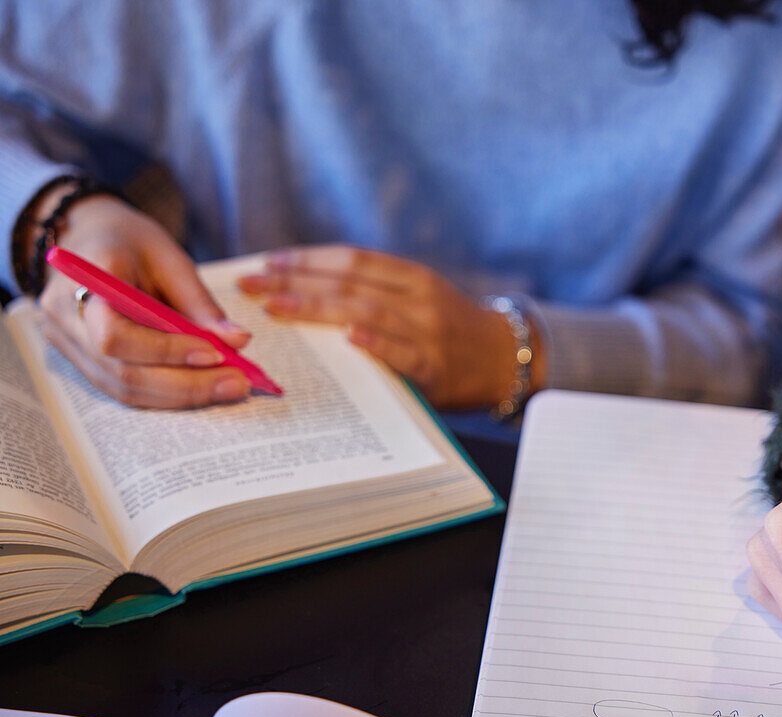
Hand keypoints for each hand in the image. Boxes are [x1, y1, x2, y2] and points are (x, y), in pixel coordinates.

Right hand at [36, 194, 251, 407]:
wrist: (85, 240)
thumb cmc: (130, 243)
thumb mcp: (170, 260)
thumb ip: (200, 304)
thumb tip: (238, 341)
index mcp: (85, 280)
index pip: (116, 334)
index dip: (167, 351)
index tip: (217, 354)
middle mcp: (65, 318)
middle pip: (123, 372)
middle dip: (187, 383)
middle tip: (239, 383)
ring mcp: (67, 344)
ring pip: (124, 388)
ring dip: (182, 395)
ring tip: (229, 387)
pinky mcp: (81, 361)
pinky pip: (123, 389)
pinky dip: (167, 394)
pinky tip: (204, 387)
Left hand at [237, 245, 543, 408]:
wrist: (506, 359)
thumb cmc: (451, 332)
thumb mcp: (419, 299)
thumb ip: (376, 293)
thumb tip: (307, 290)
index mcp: (411, 277)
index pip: (351, 259)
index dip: (306, 259)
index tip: (265, 263)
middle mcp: (418, 298)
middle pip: (349, 282)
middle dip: (295, 282)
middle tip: (251, 286)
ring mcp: (428, 330)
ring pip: (367, 312)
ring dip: (318, 307)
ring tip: (277, 307)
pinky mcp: (435, 367)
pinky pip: (403, 353)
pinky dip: (377, 345)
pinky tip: (349, 340)